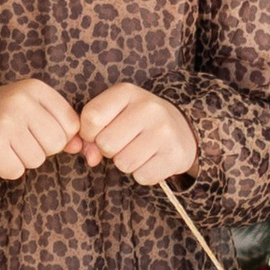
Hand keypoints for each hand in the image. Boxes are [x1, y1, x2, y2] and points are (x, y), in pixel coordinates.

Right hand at [0, 78, 81, 176]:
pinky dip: (7, 169)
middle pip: (56, 143)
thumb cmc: (4, 117)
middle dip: (41, 148)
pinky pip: (16, 171)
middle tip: (19, 139)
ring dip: (23, 160)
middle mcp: (19, 101)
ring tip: (6, 145)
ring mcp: (4, 122)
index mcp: (35, 88)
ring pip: (37, 160)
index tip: (36, 129)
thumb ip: (62, 126)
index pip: (71, 125)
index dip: (57, 134)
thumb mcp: (34, 110)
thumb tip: (81, 147)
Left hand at [76, 83, 196, 183]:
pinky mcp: (176, 155)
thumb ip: (91, 134)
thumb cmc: (135, 122)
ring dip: (125, 163)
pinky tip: (151, 159)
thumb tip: (91, 158)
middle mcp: (149, 107)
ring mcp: (165, 131)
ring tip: (138, 150)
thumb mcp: (112, 115)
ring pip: (123, 163)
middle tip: (123, 142)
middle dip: (108, 149)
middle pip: (105, 143)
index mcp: (127, 92)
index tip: (99, 132)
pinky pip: (142, 177)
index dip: (88, 132)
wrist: (180, 128)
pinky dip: (143, 173)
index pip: (92, 117)